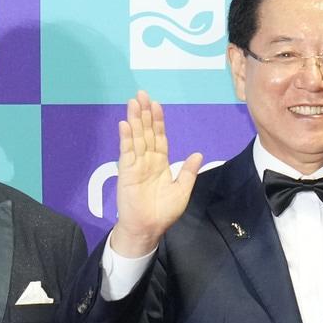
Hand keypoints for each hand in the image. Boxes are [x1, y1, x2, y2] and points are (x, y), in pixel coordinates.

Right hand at [109, 90, 202, 257]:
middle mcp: (147, 160)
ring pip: (136, 138)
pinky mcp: (126, 172)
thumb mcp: (181, 191)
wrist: (148, 228)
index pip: (159, 137)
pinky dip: (126, 138)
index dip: (158, 121)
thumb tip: (198, 154)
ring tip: (133, 102)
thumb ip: (188, 172)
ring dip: (134, 120)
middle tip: (142, 94)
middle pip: (146, 132)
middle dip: (144, 113)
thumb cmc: (163, 212)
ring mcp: (136, 165)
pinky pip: (127, 152)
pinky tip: (125, 125)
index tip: (157, 105)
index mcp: (160, 164)